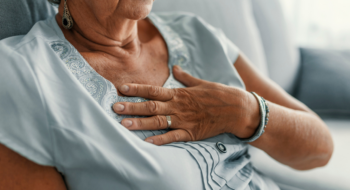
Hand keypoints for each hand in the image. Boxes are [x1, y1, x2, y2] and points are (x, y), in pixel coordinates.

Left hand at [113, 66, 259, 144]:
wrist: (236, 109)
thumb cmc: (218, 94)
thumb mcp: (200, 82)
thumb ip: (185, 77)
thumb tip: (176, 67)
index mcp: (179, 93)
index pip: (153, 89)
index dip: (137, 89)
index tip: (122, 88)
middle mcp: (178, 106)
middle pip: (151, 106)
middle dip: (132, 107)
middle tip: (115, 108)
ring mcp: (184, 120)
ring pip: (158, 122)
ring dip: (140, 123)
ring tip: (124, 124)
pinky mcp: (191, 133)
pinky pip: (173, 137)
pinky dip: (160, 140)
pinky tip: (146, 142)